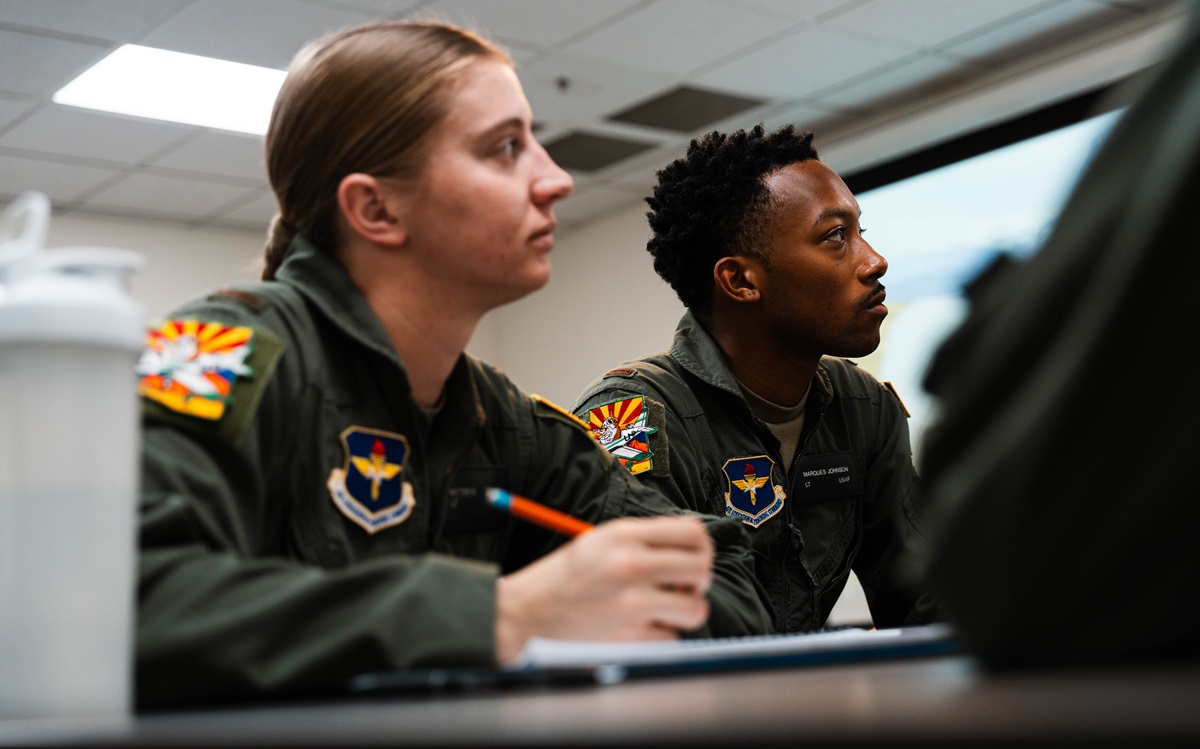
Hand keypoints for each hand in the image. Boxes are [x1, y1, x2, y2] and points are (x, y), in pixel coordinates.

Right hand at [494, 515, 714, 663]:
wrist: (526, 612)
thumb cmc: (566, 577)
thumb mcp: (600, 541)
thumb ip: (644, 539)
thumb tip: (692, 549)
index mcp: (625, 535)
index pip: (693, 532)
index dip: (701, 546)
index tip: (695, 557)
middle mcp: (631, 564)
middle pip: (701, 567)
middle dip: (699, 580)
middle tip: (684, 587)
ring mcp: (632, 602)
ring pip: (696, 607)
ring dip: (686, 610)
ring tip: (666, 609)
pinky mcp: (629, 637)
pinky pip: (672, 638)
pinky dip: (660, 636)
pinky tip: (640, 627)